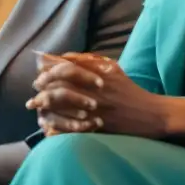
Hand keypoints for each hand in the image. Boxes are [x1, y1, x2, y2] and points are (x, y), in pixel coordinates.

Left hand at [27, 53, 168, 138]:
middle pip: (60, 87)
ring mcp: (95, 110)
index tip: (40, 74)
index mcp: (100, 74)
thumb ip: (90, 61)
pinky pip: (67, 127)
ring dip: (44, 106)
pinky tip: (46, 125)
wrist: (149, 114)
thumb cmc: (129, 90)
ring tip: (35, 106)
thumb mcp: (114, 69)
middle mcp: (96, 91)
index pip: (67, 69)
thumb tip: (63, 56)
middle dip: (43, 89)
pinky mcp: (94, 128)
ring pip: (60, 107)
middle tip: (35, 91)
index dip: (49, 71)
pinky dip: (54, 126)